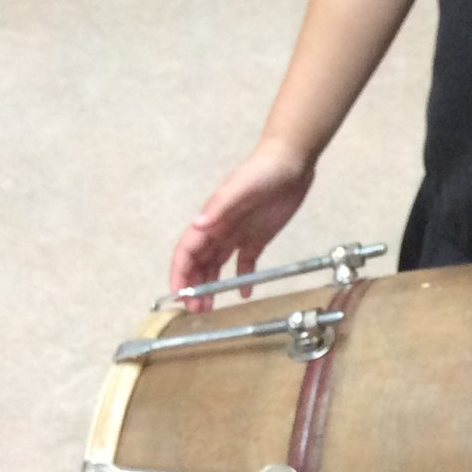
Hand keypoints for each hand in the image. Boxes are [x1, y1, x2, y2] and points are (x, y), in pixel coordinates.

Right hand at [168, 142, 315, 310]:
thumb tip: (198, 225)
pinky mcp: (257, 237)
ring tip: (209, 308)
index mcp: (212, 219)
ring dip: (211, 286)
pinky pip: (245, 262)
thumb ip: (221, 206)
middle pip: (199, 262)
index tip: (178, 294)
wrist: (292, 162)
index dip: (180, 272)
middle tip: (196, 310)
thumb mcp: (242, 187)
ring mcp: (238, 234)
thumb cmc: (264, 171)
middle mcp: (220, 229)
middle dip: (193, 285)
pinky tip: (244, 294)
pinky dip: (242, 278)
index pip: (188, 250)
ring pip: (217, 265)